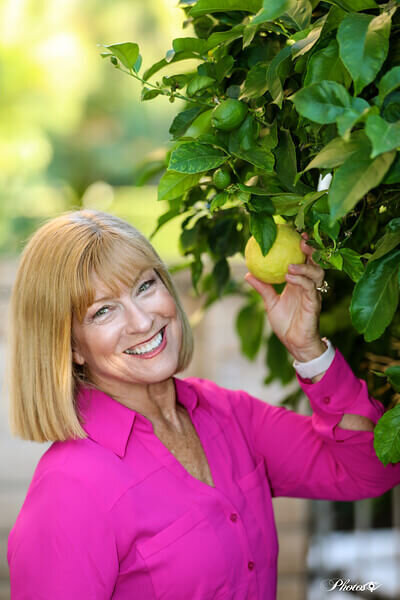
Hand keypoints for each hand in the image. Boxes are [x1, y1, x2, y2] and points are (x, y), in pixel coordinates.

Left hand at [244, 233, 326, 361]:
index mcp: (300, 282)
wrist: (295, 344)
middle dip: (312, 249)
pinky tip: (290, 275)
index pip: (304, 259)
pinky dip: (301, 280)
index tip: (296, 232)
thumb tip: (247, 274)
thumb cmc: (286, 324)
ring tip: (291, 264)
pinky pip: (310, 288)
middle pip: (316, 262)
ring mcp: (313, 294)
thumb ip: (263, 288)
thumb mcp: (270, 303)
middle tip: (301, 239)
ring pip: (316, 273)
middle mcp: (309, 285)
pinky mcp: (314, 304)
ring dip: (305, 266)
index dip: (303, 246)